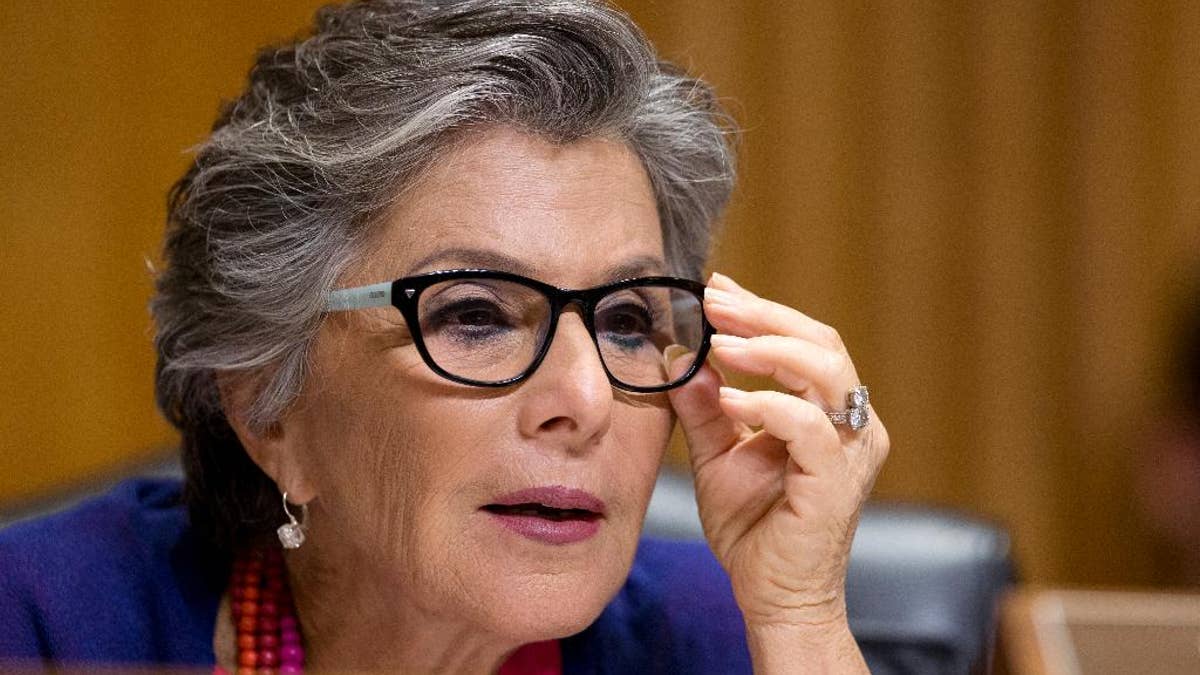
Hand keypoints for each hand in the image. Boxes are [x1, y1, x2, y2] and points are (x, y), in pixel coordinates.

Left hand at [667, 272, 889, 633]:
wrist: (771, 594)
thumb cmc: (753, 527)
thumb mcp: (717, 454)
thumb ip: (703, 408)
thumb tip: (679, 358)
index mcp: (829, 411)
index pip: (804, 341)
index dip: (762, 310)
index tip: (715, 288)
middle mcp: (851, 424)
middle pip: (820, 341)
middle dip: (763, 315)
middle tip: (712, 302)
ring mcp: (850, 451)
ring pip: (825, 370)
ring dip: (769, 347)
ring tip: (721, 341)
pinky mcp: (836, 480)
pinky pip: (808, 425)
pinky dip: (767, 403)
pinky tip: (728, 396)